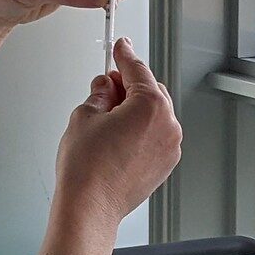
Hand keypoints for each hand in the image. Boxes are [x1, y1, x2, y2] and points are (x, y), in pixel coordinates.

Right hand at [52, 38, 181, 227]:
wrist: (90, 208)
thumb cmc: (87, 169)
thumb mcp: (84, 115)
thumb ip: (99, 92)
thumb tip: (105, 86)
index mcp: (151, 106)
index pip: (137, 69)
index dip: (124, 55)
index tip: (121, 46)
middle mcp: (167, 125)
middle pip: (150, 90)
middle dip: (128, 85)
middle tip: (104, 88)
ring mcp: (169, 146)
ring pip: (154, 113)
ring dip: (134, 108)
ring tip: (105, 119)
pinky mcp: (164, 164)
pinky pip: (155, 135)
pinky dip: (140, 129)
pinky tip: (115, 137)